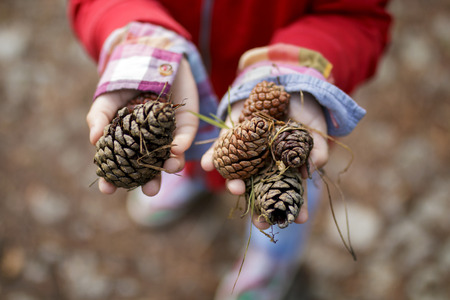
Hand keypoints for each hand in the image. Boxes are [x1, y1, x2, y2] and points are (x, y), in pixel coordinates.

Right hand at [87, 58, 198, 194]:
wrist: (151, 57)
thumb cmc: (125, 81)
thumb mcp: (107, 98)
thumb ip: (99, 117)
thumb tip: (94, 140)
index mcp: (127, 142)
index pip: (119, 166)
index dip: (112, 179)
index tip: (107, 189)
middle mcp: (149, 143)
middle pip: (149, 168)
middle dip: (150, 182)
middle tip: (149, 190)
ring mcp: (168, 135)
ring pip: (170, 157)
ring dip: (171, 165)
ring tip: (170, 168)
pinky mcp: (186, 123)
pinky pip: (185, 136)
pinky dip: (182, 143)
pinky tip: (177, 150)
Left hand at [201, 92, 327, 228]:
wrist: (286, 87)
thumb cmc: (305, 114)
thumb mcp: (315, 130)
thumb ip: (316, 149)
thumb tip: (313, 168)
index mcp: (285, 169)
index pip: (290, 193)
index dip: (295, 207)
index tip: (298, 221)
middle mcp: (264, 166)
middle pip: (261, 191)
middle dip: (260, 208)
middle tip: (261, 223)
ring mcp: (247, 153)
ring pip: (239, 174)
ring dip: (235, 184)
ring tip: (235, 189)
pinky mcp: (232, 137)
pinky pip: (220, 150)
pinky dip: (213, 157)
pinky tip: (207, 164)